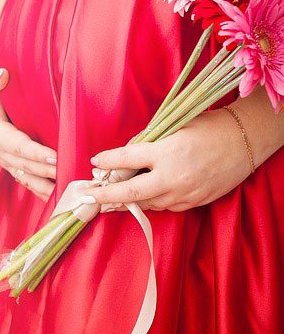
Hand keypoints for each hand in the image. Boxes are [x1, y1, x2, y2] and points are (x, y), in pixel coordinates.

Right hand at [0, 68, 56, 201]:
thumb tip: (1, 75)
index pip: (18, 146)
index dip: (35, 153)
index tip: (54, 156)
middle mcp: (1, 152)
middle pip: (27, 165)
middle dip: (49, 171)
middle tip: (71, 173)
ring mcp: (6, 161)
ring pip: (28, 177)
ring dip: (47, 186)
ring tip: (68, 193)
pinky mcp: (12, 165)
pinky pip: (28, 181)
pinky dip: (42, 191)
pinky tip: (59, 199)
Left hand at [81, 109, 252, 211]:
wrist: (244, 142)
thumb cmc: (210, 127)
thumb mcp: (176, 127)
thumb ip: (151, 142)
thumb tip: (128, 154)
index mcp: (166, 152)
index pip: (126, 159)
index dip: (107, 160)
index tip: (95, 162)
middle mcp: (172, 176)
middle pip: (129, 193)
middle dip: (105, 195)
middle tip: (88, 197)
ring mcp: (183, 194)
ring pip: (146, 203)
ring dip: (129, 199)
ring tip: (113, 196)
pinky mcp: (193, 203)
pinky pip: (165, 206)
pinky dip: (153, 200)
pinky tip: (146, 194)